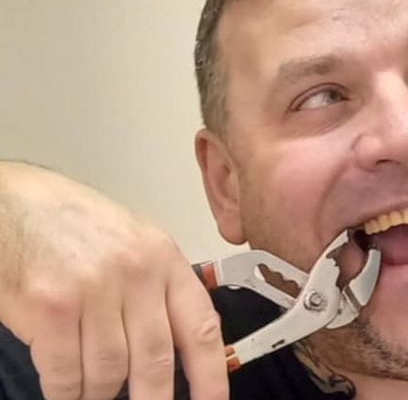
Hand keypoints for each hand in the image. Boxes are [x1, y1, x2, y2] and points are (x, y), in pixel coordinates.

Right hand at [0, 162, 227, 399]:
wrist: (15, 204)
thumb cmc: (75, 225)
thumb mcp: (134, 244)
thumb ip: (159, 290)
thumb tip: (178, 349)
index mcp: (164, 258)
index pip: (201, 327)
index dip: (212, 375)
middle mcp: (135, 273)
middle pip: (156, 360)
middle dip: (154, 399)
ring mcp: (93, 290)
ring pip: (110, 373)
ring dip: (100, 392)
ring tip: (93, 387)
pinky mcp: (51, 308)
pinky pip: (66, 375)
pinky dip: (67, 392)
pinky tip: (67, 386)